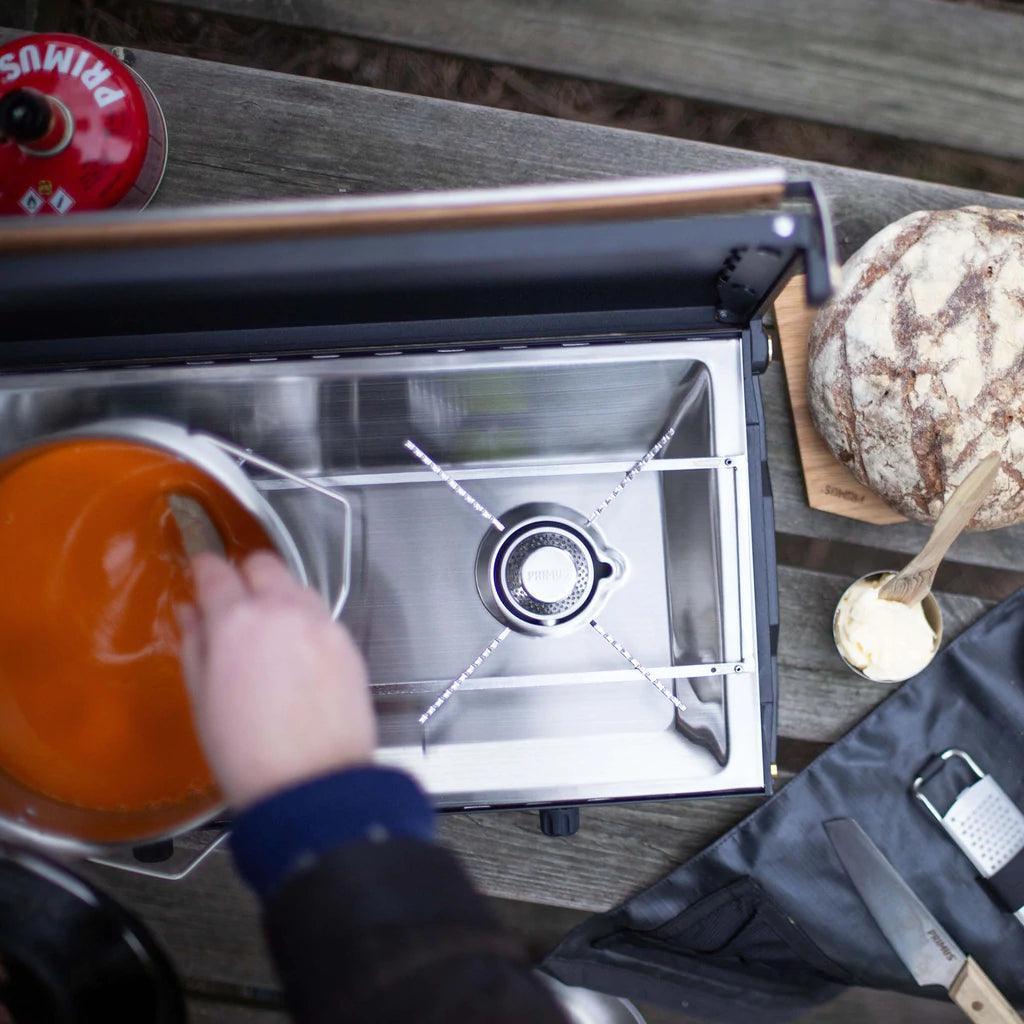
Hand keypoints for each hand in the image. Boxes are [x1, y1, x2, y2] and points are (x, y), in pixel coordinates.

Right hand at [179, 551, 376, 809]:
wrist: (313, 784)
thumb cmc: (248, 753)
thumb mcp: (202, 700)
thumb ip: (195, 645)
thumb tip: (191, 614)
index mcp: (237, 621)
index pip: (216, 571)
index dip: (204, 568)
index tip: (201, 572)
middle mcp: (283, 611)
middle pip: (263, 564)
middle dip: (245, 575)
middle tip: (234, 602)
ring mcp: (321, 624)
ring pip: (296, 586)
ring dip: (278, 596)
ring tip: (267, 634)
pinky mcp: (348, 643)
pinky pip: (321, 616)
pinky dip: (305, 623)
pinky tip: (296, 656)